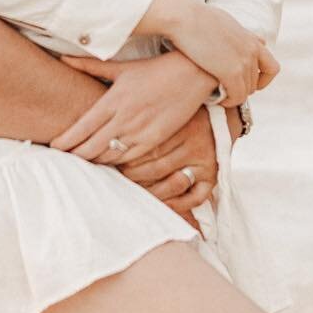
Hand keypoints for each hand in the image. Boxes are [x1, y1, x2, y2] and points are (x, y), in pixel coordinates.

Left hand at [49, 51, 213, 164]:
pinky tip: (109, 163)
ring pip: (110, 156)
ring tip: (83, 162)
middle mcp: (125, 118)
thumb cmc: (154, 69)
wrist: (192, 74)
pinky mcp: (156, 139)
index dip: (66, 141)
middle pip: (92, 147)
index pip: (82, 127)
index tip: (54, 147)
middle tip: (64, 159)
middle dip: (76, 156)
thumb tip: (62, 58)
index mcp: (113, 100)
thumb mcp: (121, 67)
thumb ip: (89, 66)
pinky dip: (118, 164)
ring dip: (95, 161)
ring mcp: (141, 131)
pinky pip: (131, 159)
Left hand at [119, 107, 219, 229]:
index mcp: (179, 125)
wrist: (212, 110)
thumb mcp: (158, 108)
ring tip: (134, 190)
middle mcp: (193, 143)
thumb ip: (137, 120)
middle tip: (119, 177)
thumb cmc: (175, 112)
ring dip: (151, 191)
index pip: (146, 148)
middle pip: (156, 167)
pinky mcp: (212, 176)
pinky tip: (161, 204)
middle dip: (133, 176)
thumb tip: (101, 135)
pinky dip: (177, 204)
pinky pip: (194, 197)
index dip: (125, 158)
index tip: (110, 162)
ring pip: (172, 184)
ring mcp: (204, 161)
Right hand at [142, 0, 276, 105]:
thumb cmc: (195, 18)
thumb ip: (234, 33)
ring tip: (217, 94)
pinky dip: (228, 101)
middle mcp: (252, 50)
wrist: (184, 18)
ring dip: (233, 96)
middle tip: (224, 90)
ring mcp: (244, 61)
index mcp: (251, 40)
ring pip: (247, 91)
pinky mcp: (232, 72)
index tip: (247, 83)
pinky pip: (237, 97)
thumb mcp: (223, 22)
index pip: (272, 67)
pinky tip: (215, 98)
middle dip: (241, 88)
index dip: (262, 80)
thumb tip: (232, 35)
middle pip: (256, 82)